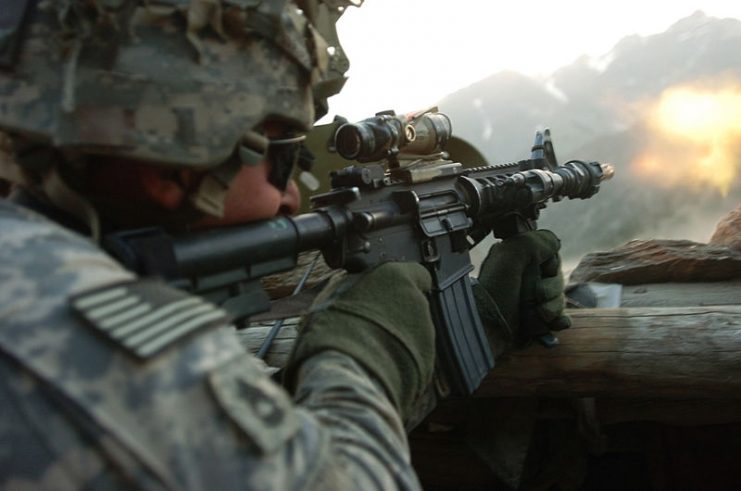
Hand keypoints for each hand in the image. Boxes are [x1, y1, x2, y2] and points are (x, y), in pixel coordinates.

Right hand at [284, 262, 434, 417]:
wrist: (345, 375)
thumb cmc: (332, 331)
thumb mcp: (334, 294)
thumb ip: (356, 286)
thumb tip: (357, 287)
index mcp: (397, 278)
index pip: (416, 272)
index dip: (403, 283)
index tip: (390, 292)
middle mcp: (418, 302)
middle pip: (412, 305)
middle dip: (395, 315)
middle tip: (368, 326)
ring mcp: (427, 334)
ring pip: (414, 333)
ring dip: (397, 339)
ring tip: (370, 350)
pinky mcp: (427, 364)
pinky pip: (414, 359)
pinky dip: (400, 362)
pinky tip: (377, 367)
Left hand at [473, 230, 570, 353]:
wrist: (486, 330)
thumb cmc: (494, 292)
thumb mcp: (510, 256)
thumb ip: (535, 242)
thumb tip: (555, 243)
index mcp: (516, 260)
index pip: (550, 257)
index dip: (551, 265)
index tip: (544, 271)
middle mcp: (523, 279)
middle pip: (557, 279)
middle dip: (551, 289)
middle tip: (537, 296)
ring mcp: (529, 301)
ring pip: (559, 300)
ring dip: (553, 307)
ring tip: (539, 313)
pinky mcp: (534, 321)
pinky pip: (559, 318)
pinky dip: (559, 321)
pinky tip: (554, 323)